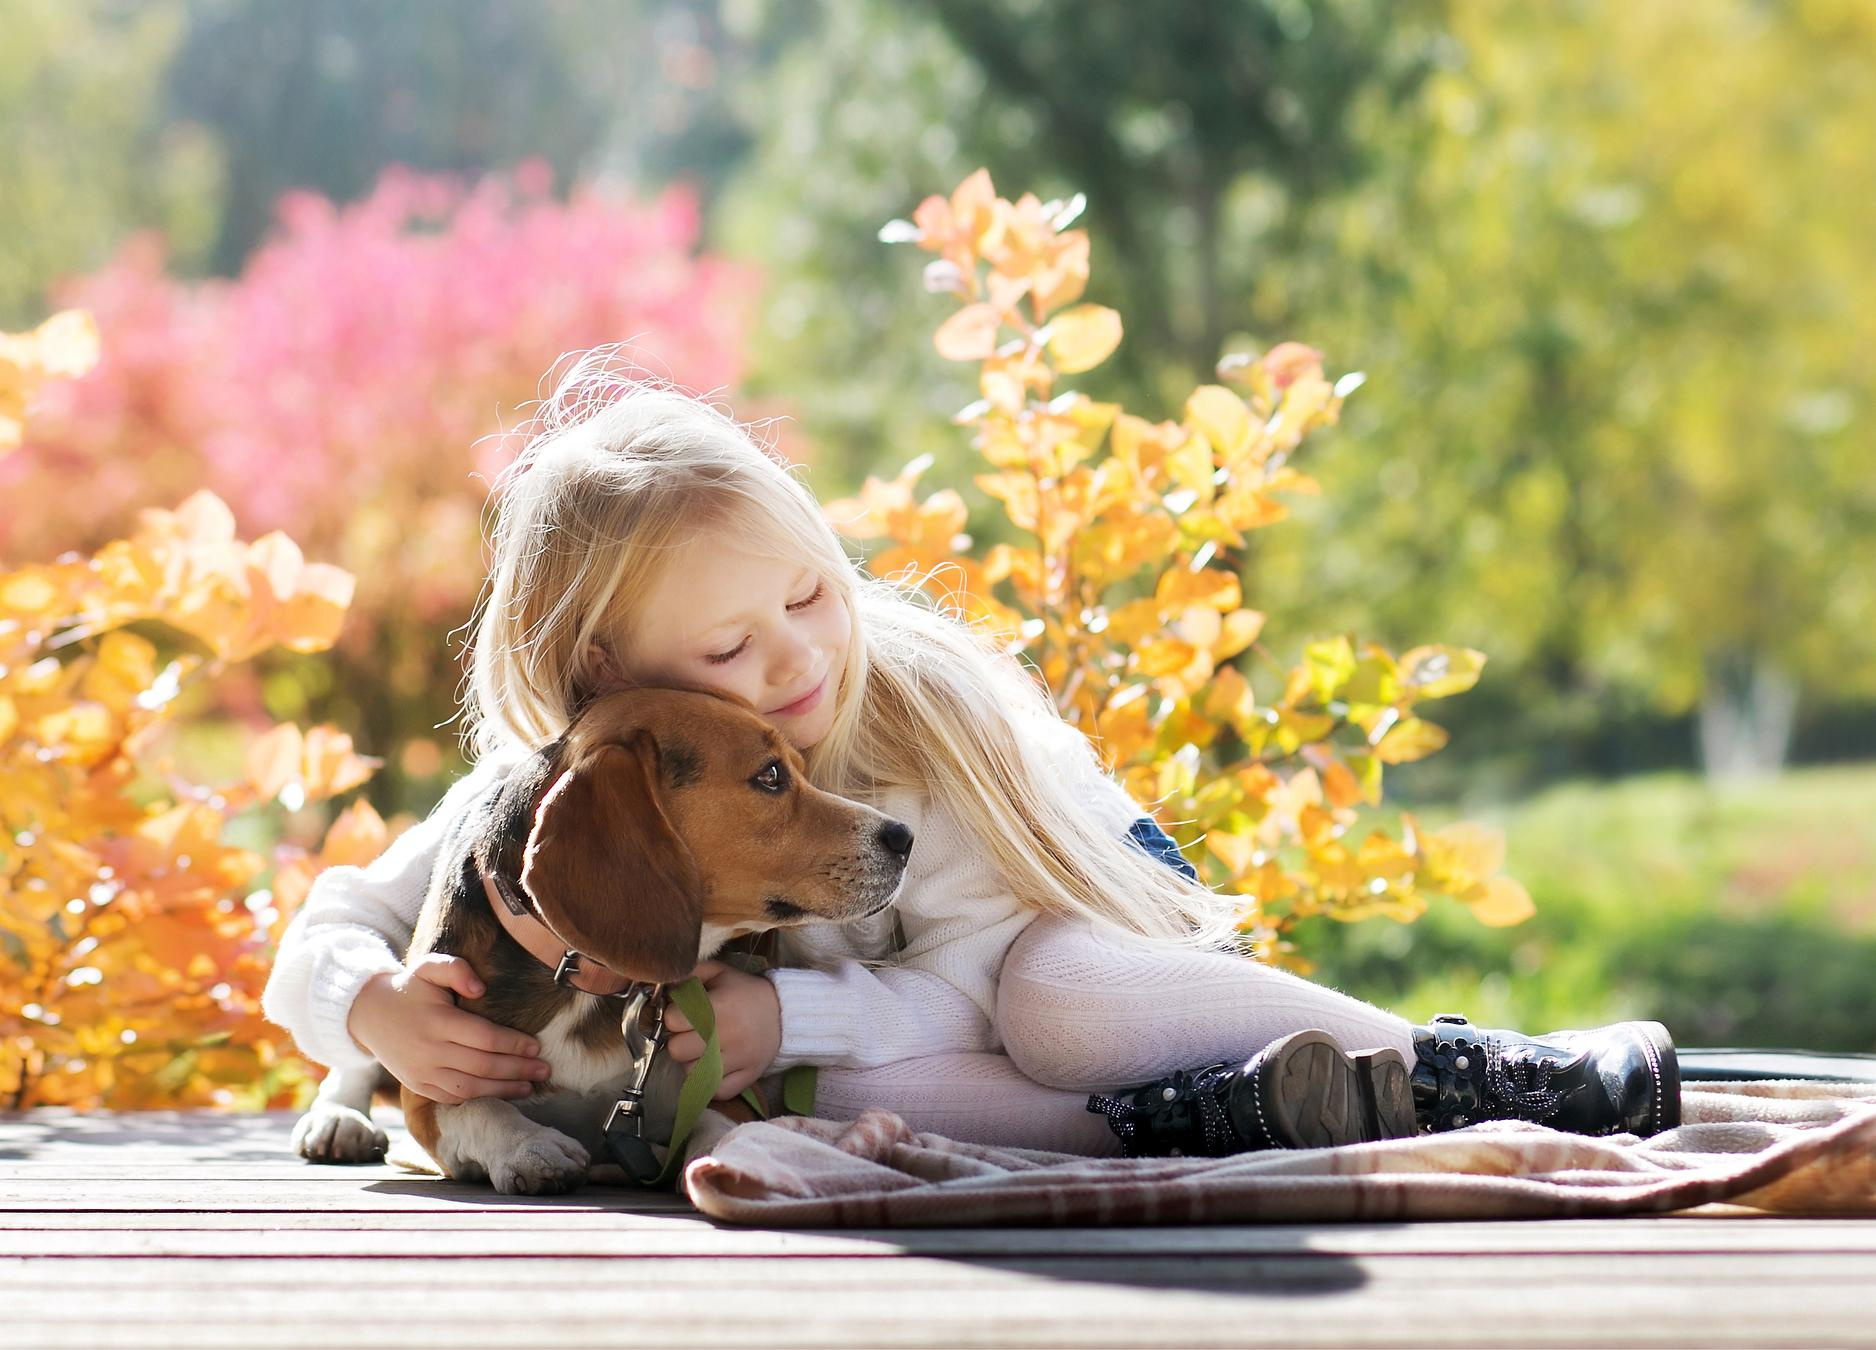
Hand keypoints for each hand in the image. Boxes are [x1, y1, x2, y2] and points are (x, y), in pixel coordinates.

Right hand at [347, 954, 549, 1104]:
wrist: (370, 1015)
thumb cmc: (411, 988)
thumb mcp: (429, 967)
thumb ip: (455, 969)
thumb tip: (480, 988)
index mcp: (437, 1021)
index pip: (484, 1037)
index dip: (513, 1044)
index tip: (537, 1046)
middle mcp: (429, 1051)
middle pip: (482, 1066)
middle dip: (517, 1069)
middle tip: (545, 1070)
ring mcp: (422, 1073)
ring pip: (470, 1088)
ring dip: (503, 1090)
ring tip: (531, 1087)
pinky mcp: (418, 1087)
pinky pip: (453, 1099)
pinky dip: (480, 1099)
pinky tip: (503, 1094)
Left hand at [664, 959, 780, 1099]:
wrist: (785, 1013)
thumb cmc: (745, 992)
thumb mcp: (720, 972)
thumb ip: (690, 973)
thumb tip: (663, 984)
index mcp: (718, 1006)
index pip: (673, 1020)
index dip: (674, 1016)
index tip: (684, 1014)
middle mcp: (727, 1035)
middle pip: (677, 1050)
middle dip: (680, 1040)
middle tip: (692, 1034)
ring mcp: (738, 1060)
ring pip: (691, 1073)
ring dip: (692, 1062)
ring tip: (703, 1050)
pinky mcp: (747, 1078)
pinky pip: (715, 1091)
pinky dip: (709, 1082)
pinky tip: (713, 1067)